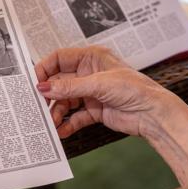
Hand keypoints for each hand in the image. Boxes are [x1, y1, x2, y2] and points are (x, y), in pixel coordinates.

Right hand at [35, 46, 174, 138]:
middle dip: (49, 94)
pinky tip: (61, 131)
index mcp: (91, 58)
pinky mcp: (95, 110)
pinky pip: (76, 116)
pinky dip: (68, 123)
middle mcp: (89, 73)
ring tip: (50, 123)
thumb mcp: (98, 84)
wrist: (153, 114)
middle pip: (60, 82)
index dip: (45, 68)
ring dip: (57, 112)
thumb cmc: (135, 89)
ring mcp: (91, 93)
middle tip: (37, 106)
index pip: (60, 58)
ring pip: (66, 101)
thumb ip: (69, 87)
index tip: (34, 82)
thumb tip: (44, 87)